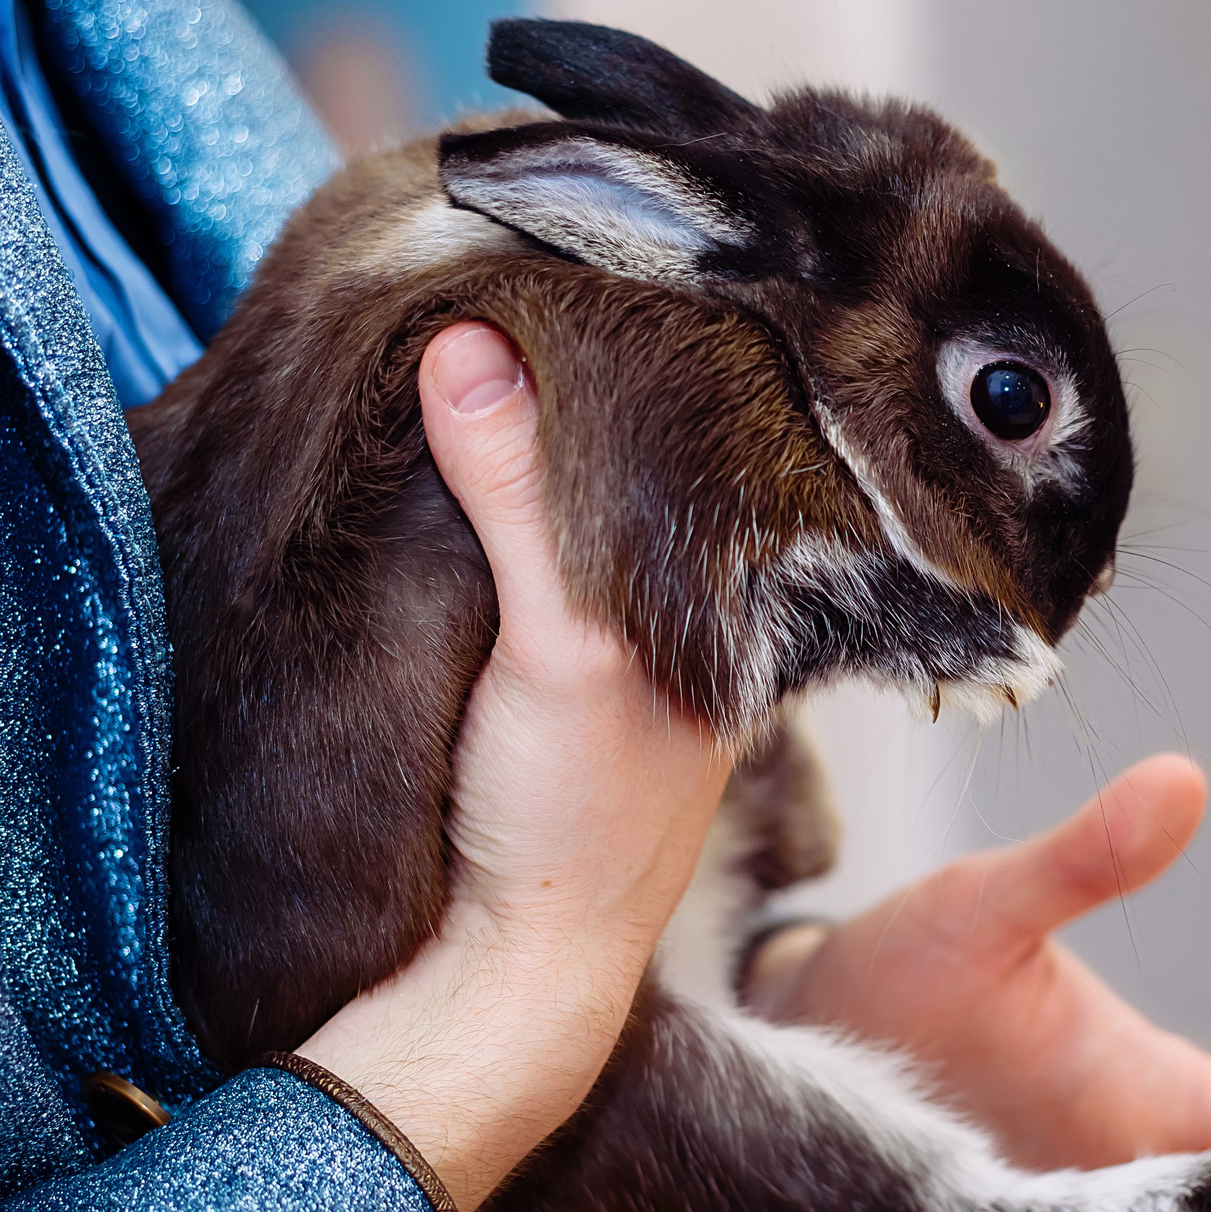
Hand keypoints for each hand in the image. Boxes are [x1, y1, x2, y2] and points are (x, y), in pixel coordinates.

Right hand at [301, 323, 731, 1211]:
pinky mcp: (556, 664)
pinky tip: (471, 432)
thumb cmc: (571, 823)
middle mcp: (697, 605)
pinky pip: (549, 544)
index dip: (683, 344)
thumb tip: (471, 345)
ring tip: (503, 310)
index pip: (725, 432)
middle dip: (614, 367)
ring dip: (558, 422)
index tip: (628, 242)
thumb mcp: (560, 646)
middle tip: (550, 247)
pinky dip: (520, 486)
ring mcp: (627, 633)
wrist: (510, 970)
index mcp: (739, 597)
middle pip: (662, 454)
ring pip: (603, 495)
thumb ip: (522, 501)